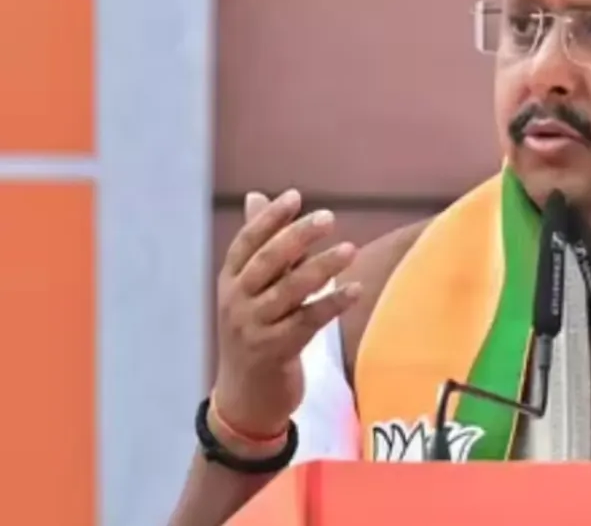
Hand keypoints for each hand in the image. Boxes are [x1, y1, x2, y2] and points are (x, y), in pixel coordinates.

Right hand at [210, 189, 359, 445]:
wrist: (244, 398)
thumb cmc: (254, 333)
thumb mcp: (249, 290)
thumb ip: (262, 246)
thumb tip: (257, 196)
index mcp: (230, 282)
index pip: (246, 243)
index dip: (269, 218)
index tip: (295, 196)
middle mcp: (237, 302)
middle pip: (267, 262)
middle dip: (297, 237)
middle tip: (328, 217)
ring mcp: (254, 328)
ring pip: (289, 291)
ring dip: (321, 268)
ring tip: (350, 249)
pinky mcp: (276, 351)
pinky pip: (308, 321)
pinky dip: (333, 304)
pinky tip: (356, 289)